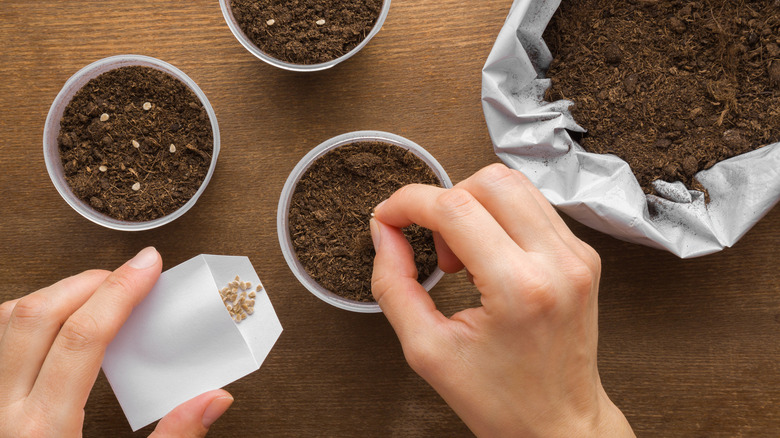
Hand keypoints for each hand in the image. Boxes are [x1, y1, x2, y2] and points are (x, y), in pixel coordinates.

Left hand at [0, 247, 232, 436]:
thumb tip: (213, 399)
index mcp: (44, 433)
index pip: (81, 338)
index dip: (119, 292)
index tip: (147, 266)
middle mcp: (1, 414)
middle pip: (37, 316)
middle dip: (87, 282)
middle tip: (127, 275)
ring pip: (3, 321)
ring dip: (52, 295)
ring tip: (92, 292)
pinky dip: (22, 318)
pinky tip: (48, 323)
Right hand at [370, 164, 633, 436]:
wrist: (559, 425)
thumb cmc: (502, 400)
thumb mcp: (427, 350)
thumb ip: (394, 286)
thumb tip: (385, 235)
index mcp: (520, 288)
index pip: (454, 208)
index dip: (408, 203)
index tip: (389, 217)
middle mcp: (557, 262)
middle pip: (489, 181)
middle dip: (444, 201)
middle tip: (435, 247)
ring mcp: (577, 256)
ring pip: (514, 185)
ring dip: (473, 206)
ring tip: (463, 256)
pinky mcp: (583, 255)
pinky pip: (533, 206)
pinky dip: (498, 218)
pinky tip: (488, 257)